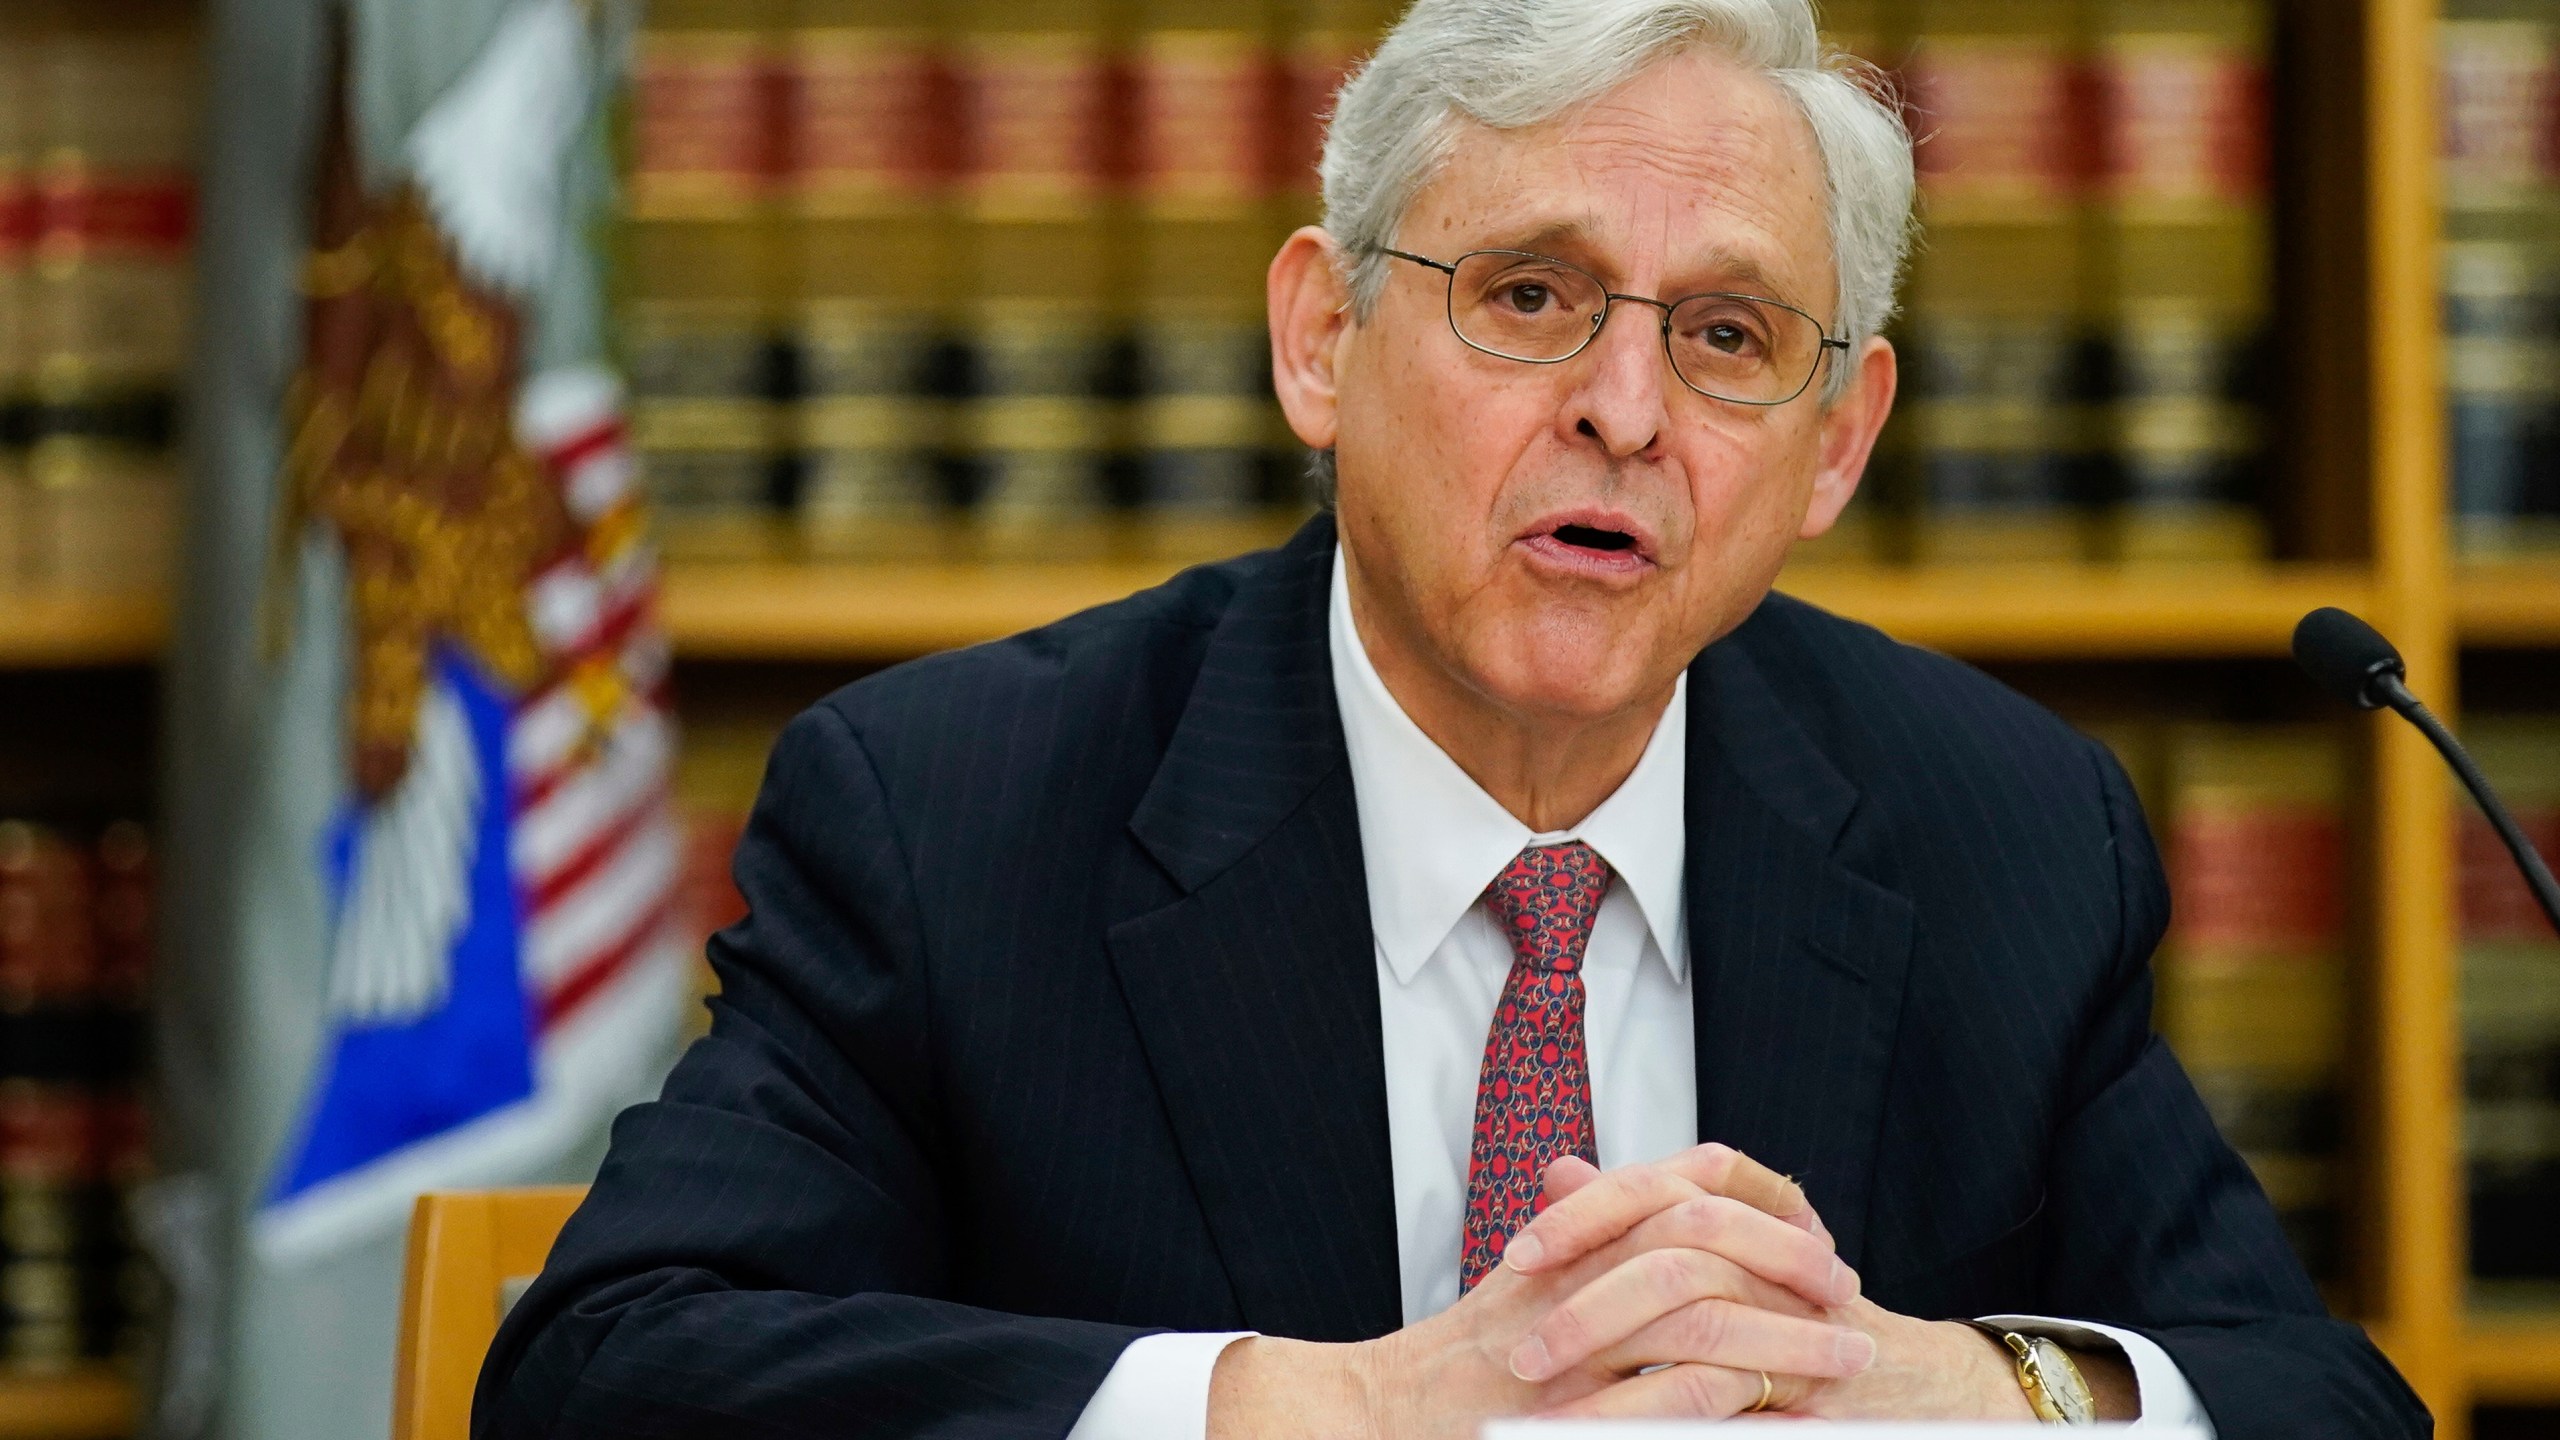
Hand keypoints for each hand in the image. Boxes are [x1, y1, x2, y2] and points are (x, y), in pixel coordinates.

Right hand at [1205, 1144, 1870, 1439]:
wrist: (1380, 1415)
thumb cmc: (1454, 1367)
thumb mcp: (1527, 1289)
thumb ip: (1584, 1242)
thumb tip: (1633, 1210)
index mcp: (1569, 1242)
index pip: (1682, 1194)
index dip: (1761, 1218)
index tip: (1818, 1252)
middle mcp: (1572, 1279)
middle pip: (1705, 1245)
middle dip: (1789, 1274)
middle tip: (1849, 1305)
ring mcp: (1570, 1345)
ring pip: (1704, 1320)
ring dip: (1786, 1341)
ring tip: (1843, 1363)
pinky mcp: (1571, 1411)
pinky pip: (1672, 1395)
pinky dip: (1735, 1403)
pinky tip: (1777, 1409)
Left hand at [1514, 1163, 2134, 1423]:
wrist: (1912, 1384)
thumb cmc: (1797, 1318)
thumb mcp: (1718, 1257)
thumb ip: (1642, 1216)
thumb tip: (1560, 1171)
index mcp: (1750, 1206)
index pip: (1659, 1184)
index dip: (1588, 1214)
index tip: (1518, 1253)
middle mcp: (1780, 1244)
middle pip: (1675, 1240)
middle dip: (1590, 1297)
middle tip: (1520, 1346)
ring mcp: (1803, 1309)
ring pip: (1700, 1310)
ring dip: (1619, 1355)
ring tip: (1552, 1403)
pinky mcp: (1817, 1373)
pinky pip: (1734, 1386)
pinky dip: (1668, 1409)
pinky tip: (1617, 1428)